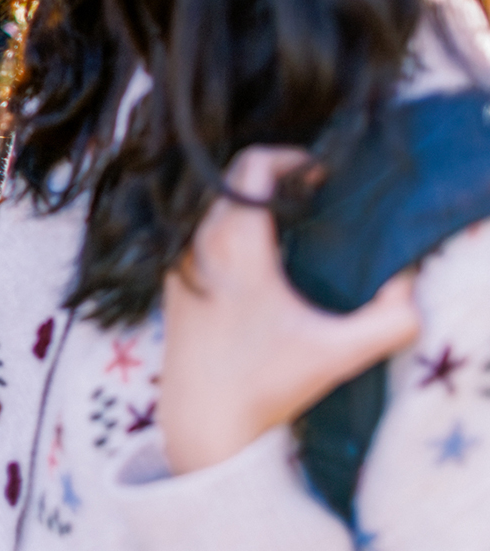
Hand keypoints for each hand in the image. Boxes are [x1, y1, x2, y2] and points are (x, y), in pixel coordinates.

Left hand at [159, 147, 419, 474]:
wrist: (202, 417)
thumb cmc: (267, 382)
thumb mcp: (337, 353)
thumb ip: (388, 321)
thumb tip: (404, 287)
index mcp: (236, 242)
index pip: (253, 164)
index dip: (290, 157)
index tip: (319, 176)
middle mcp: (200, 239)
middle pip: (233, 177)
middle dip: (273, 175)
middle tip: (309, 194)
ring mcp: (179, 256)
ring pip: (213, 202)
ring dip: (248, 200)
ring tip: (286, 221)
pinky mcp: (170, 276)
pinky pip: (196, 228)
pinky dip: (225, 224)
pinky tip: (253, 254)